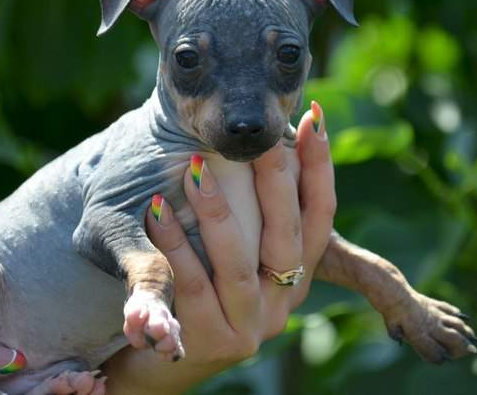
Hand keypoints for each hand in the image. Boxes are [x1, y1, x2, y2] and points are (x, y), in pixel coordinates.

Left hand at [102, 104, 335, 393]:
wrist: (168, 359)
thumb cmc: (206, 288)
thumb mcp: (241, 253)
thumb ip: (260, 214)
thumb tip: (271, 137)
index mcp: (299, 272)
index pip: (320, 213)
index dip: (320, 165)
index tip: (314, 117)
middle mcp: (284, 300)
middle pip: (287, 233)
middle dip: (274, 178)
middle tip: (256, 136)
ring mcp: (251, 326)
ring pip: (238, 263)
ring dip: (216, 211)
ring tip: (195, 166)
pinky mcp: (212, 342)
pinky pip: (192, 285)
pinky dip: (174, 245)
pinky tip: (156, 209)